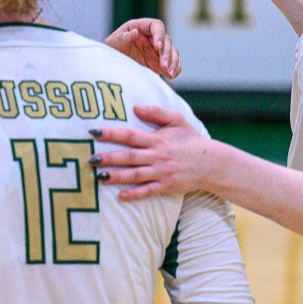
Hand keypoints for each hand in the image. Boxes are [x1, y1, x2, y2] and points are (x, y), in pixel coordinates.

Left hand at [89, 102, 213, 200]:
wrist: (211, 163)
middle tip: (91, 159)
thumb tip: (135, 107)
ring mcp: (161, 172)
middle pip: (129, 157)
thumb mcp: (177, 120)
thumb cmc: (191, 141)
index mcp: (157, 139)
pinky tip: (120, 196)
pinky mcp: (166, 186)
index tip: (93, 132)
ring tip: (99, 176)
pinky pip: (147, 191)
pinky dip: (134, 194)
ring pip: (135, 175)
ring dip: (116, 176)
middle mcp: (157, 156)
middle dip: (108, 157)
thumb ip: (156, 112)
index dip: (111, 134)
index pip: (130, 135)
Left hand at [104, 18, 180, 79]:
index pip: (156, 25)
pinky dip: (175, 69)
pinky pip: (172, 63)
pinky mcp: (159, 63)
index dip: (159, 34)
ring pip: (172, 52)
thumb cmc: (108, 50)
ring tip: (169, 73)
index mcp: (140, 27)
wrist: (108, 66)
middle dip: (166, 52)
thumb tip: (134, 33)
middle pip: (166, 40)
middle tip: (163, 65)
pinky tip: (171, 75)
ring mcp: (157, 50)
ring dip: (173, 61)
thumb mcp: (111, 44)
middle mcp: (151, 37)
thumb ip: (122, 38)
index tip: (157, 46)